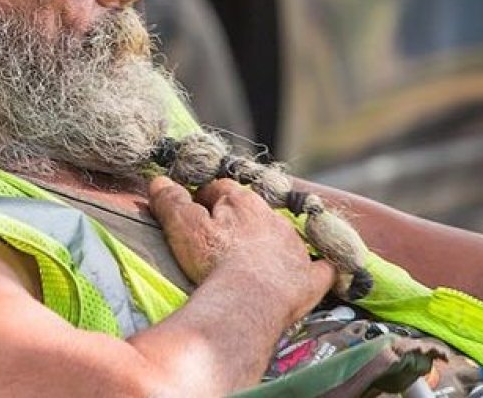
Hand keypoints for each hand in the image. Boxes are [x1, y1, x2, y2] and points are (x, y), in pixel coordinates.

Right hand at [148, 176, 333, 321]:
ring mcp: (295, 248)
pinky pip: (323, 268)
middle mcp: (273, 218)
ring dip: (273, 241)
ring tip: (256, 260)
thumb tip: (159, 181)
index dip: (205, 198)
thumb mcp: (182, 227)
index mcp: (241, 202)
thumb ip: (171, 201)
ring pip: (285, 235)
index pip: (220, 189)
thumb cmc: (213, 261)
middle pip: (254, 210)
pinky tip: (321, 270)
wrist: (249, 300)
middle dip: (240, 220)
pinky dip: (321, 267)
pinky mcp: (310, 277)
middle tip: (221, 239)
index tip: (194, 211)